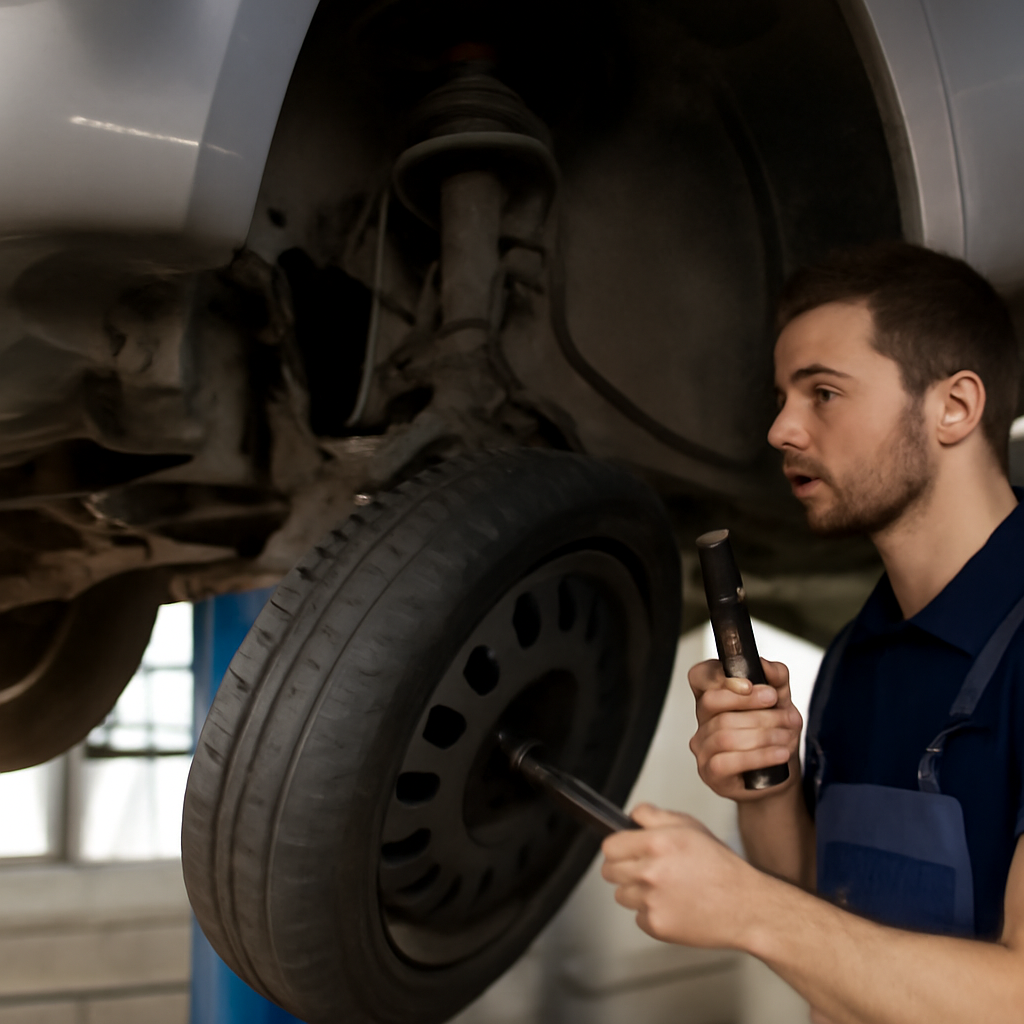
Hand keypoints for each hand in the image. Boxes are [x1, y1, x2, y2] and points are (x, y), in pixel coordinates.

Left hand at [600, 804, 756, 948]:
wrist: (744, 906)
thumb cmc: (721, 866)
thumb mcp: (690, 826)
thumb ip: (654, 815)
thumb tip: (632, 815)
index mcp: (656, 843)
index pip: (609, 847)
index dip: (618, 848)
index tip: (625, 851)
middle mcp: (650, 872)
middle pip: (609, 872)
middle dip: (623, 869)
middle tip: (645, 869)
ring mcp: (651, 901)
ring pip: (621, 895)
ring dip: (636, 892)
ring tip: (664, 888)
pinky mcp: (656, 925)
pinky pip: (638, 917)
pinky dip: (650, 913)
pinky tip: (672, 905)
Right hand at [688, 656, 801, 800]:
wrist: (782, 774)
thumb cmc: (775, 736)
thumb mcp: (782, 702)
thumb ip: (776, 677)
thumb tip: (765, 665)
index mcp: (714, 697)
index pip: (699, 676)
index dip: (718, 676)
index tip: (749, 684)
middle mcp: (702, 720)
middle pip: (711, 702)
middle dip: (749, 703)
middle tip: (775, 704)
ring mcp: (703, 748)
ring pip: (723, 733)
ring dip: (762, 733)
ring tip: (786, 735)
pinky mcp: (711, 773)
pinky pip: (728, 761)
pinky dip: (759, 756)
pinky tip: (779, 754)